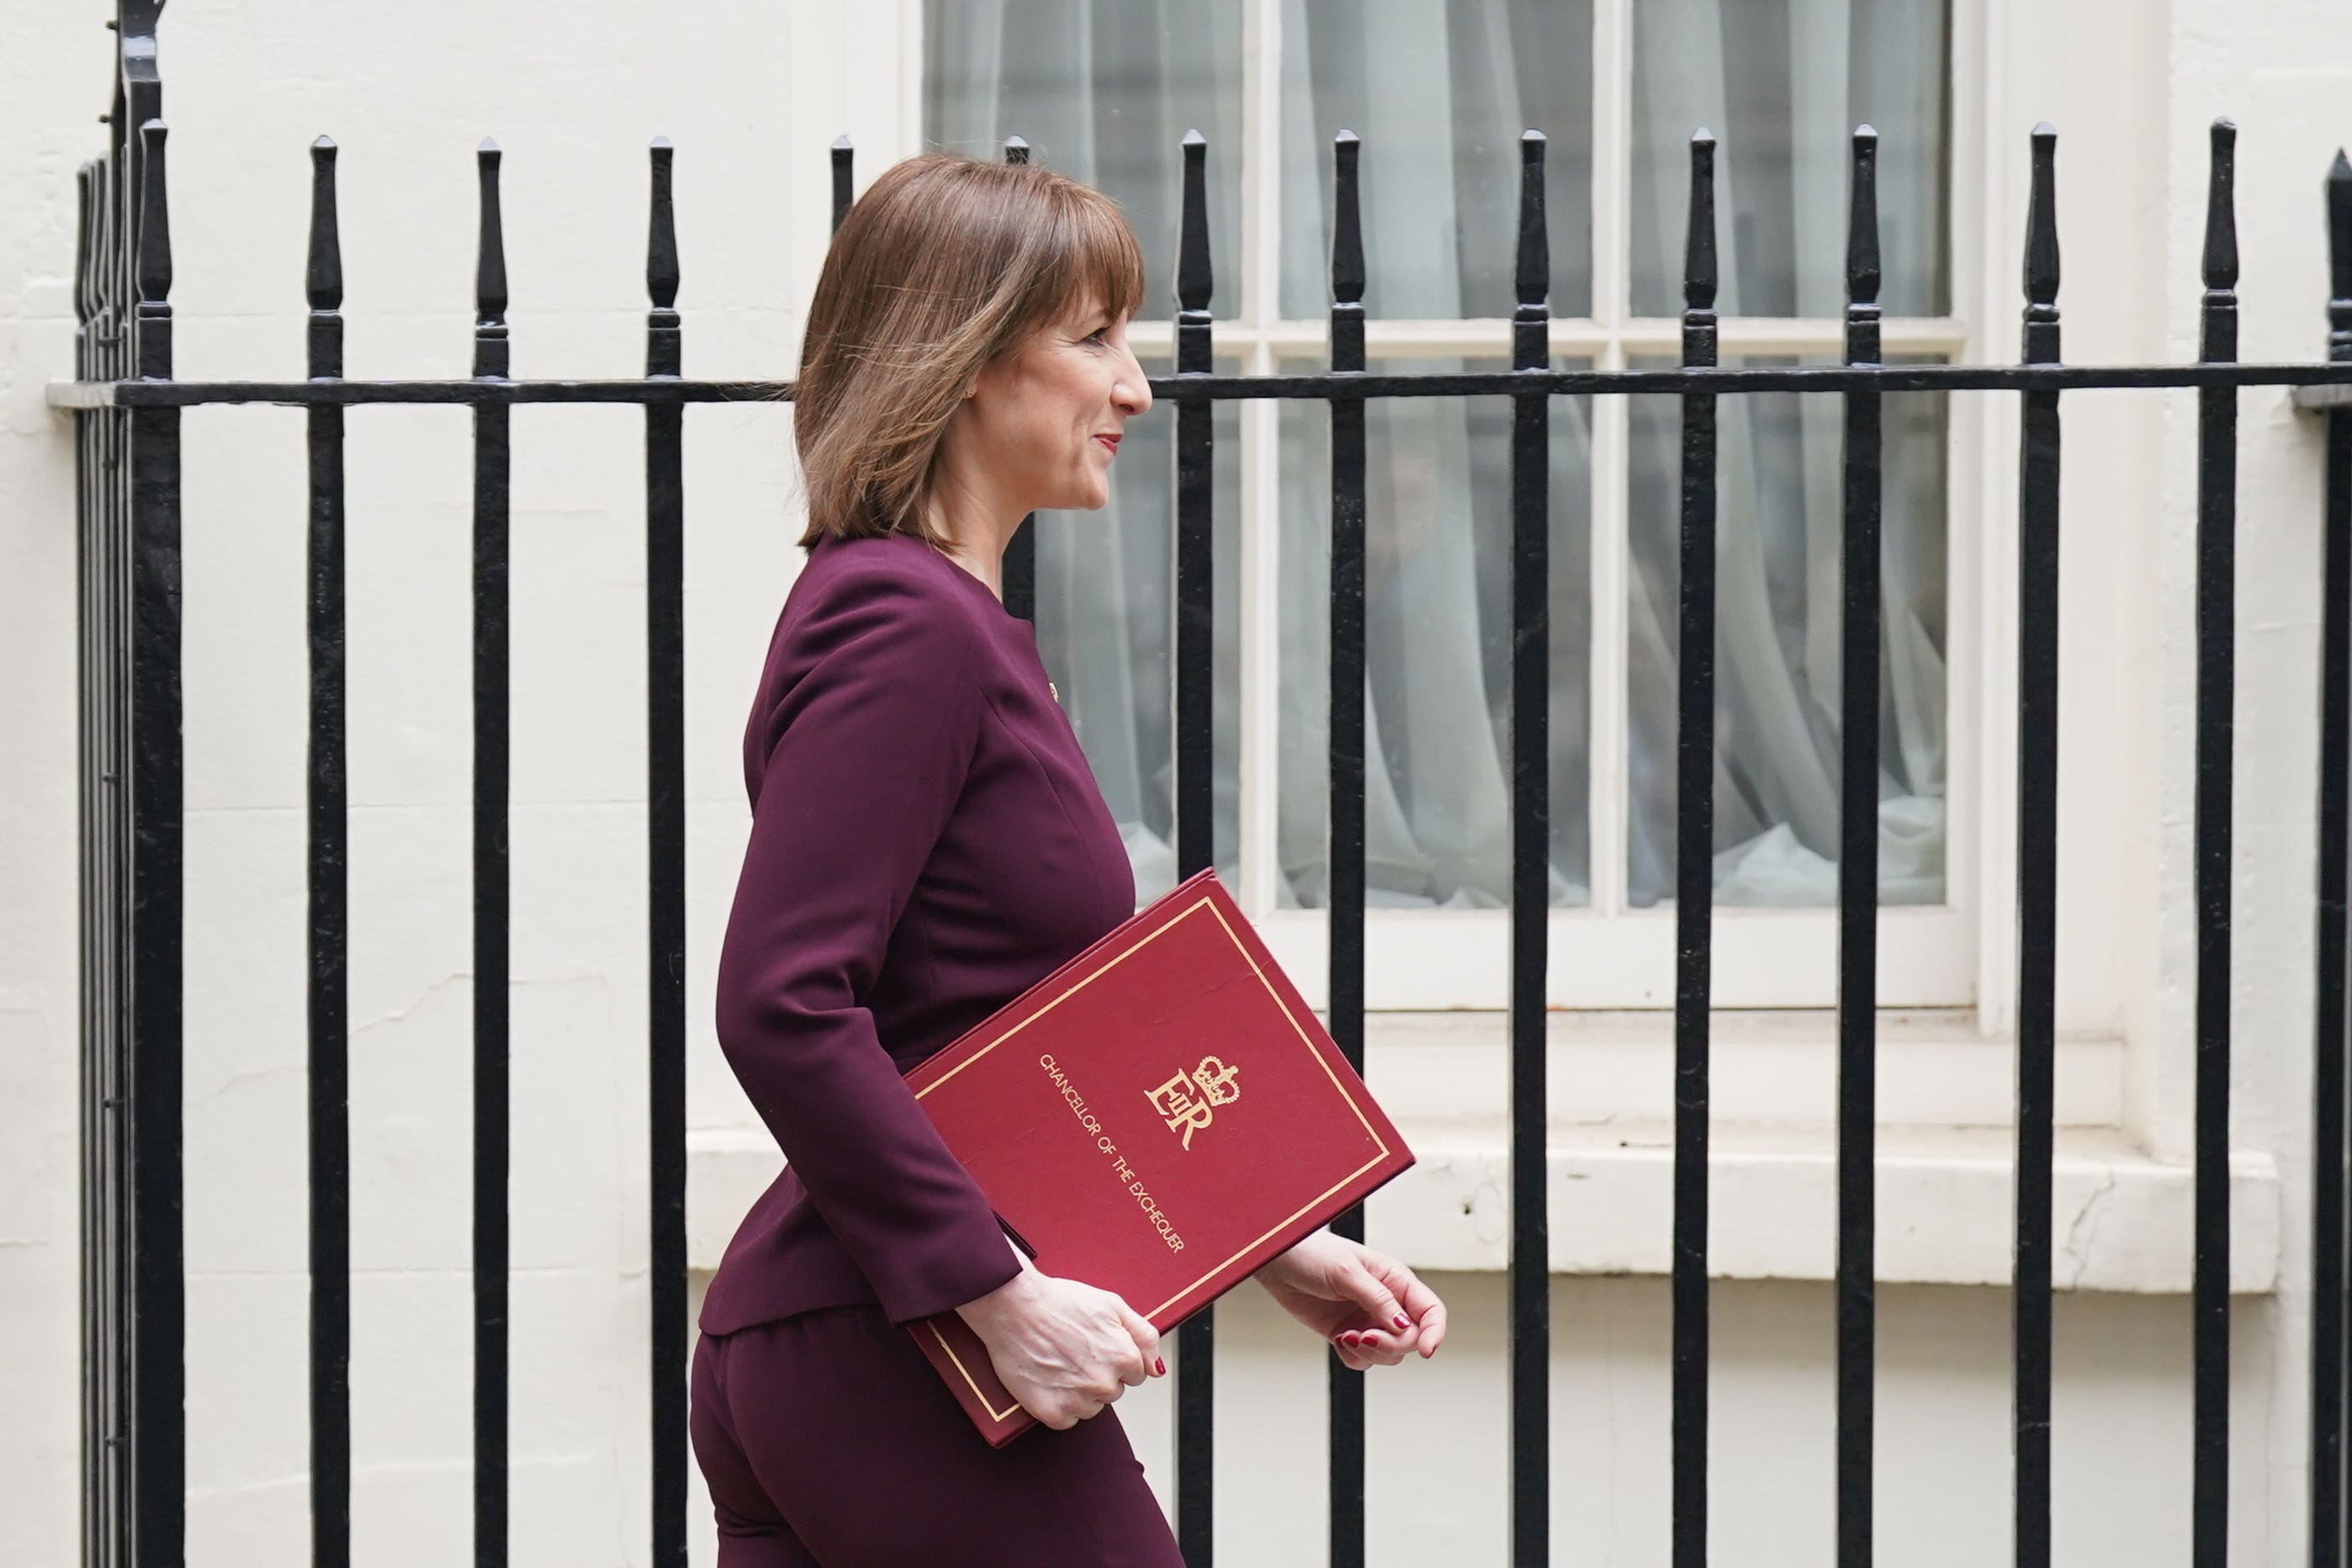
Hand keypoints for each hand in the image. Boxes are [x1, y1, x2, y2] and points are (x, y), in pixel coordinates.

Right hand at [954, 1249, 1164, 1428]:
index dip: (1115, 1358)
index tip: (1094, 1345)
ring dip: (1079, 1392)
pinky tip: (1048, 1380)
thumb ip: (1144, 1336)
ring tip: (1059, 1364)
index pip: (1135, 1373)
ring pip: (1091, 1408)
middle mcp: (1104, 1382)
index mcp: (1124, 1357)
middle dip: (1098, 1375)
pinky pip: (1067, 1420)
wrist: (1013, 1306)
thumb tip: (1158, 1369)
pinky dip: (1058, 1405)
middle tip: (1073, 1352)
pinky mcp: (1051, 1412)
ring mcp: (1077, 1400)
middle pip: (1113, 1391)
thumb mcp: (1112, 1304)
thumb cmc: (1060, 1301)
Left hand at [1253, 1230, 1446, 1370]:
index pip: (1430, 1310)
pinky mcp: (1349, 1334)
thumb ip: (1377, 1299)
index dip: (1435, 1332)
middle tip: (1363, 1337)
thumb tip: (1404, 1326)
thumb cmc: (1312, 1254)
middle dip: (1389, 1345)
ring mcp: (1368, 1320)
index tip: (1426, 1351)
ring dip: (1369, 1353)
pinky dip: (1353, 1357)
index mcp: (1395, 1280)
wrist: (1277, 1263)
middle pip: (1411, 1339)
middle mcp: (1387, 1302)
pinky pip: (1363, 1360)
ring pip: (1389, 1354)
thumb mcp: (1346, 1272)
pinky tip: (1338, 1339)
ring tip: (1345, 1336)